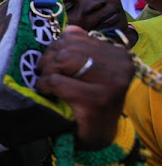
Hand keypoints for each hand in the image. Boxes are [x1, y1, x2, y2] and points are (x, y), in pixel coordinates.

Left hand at [36, 26, 134, 149]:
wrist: (97, 136)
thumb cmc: (87, 99)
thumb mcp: (88, 70)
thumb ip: (79, 48)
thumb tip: (65, 30)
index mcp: (118, 54)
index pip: (74, 35)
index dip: (54, 48)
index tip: (51, 63)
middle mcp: (120, 66)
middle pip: (66, 47)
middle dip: (47, 61)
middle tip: (44, 75)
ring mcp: (111, 84)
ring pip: (62, 60)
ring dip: (46, 73)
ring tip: (46, 84)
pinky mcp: (96, 101)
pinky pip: (57, 82)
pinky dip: (45, 86)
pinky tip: (47, 93)